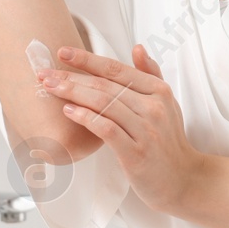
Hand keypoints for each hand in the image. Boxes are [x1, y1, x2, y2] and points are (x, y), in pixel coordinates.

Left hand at [35, 44, 203, 215]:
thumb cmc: (169, 141)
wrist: (183, 179)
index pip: (117, 69)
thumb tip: (137, 47)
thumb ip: (151, 74)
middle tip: (45, 73)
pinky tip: (69, 112)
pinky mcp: (136, 153)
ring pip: (104, 104)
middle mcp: (154, 107)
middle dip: (72, 77)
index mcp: (159, 91)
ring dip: (73, 93)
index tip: (63, 52)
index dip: (88, 59)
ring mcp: (146, 130)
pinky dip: (86, 118)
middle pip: (106, 85)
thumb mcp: (168, 103)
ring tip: (51, 88)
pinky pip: (107, 129)